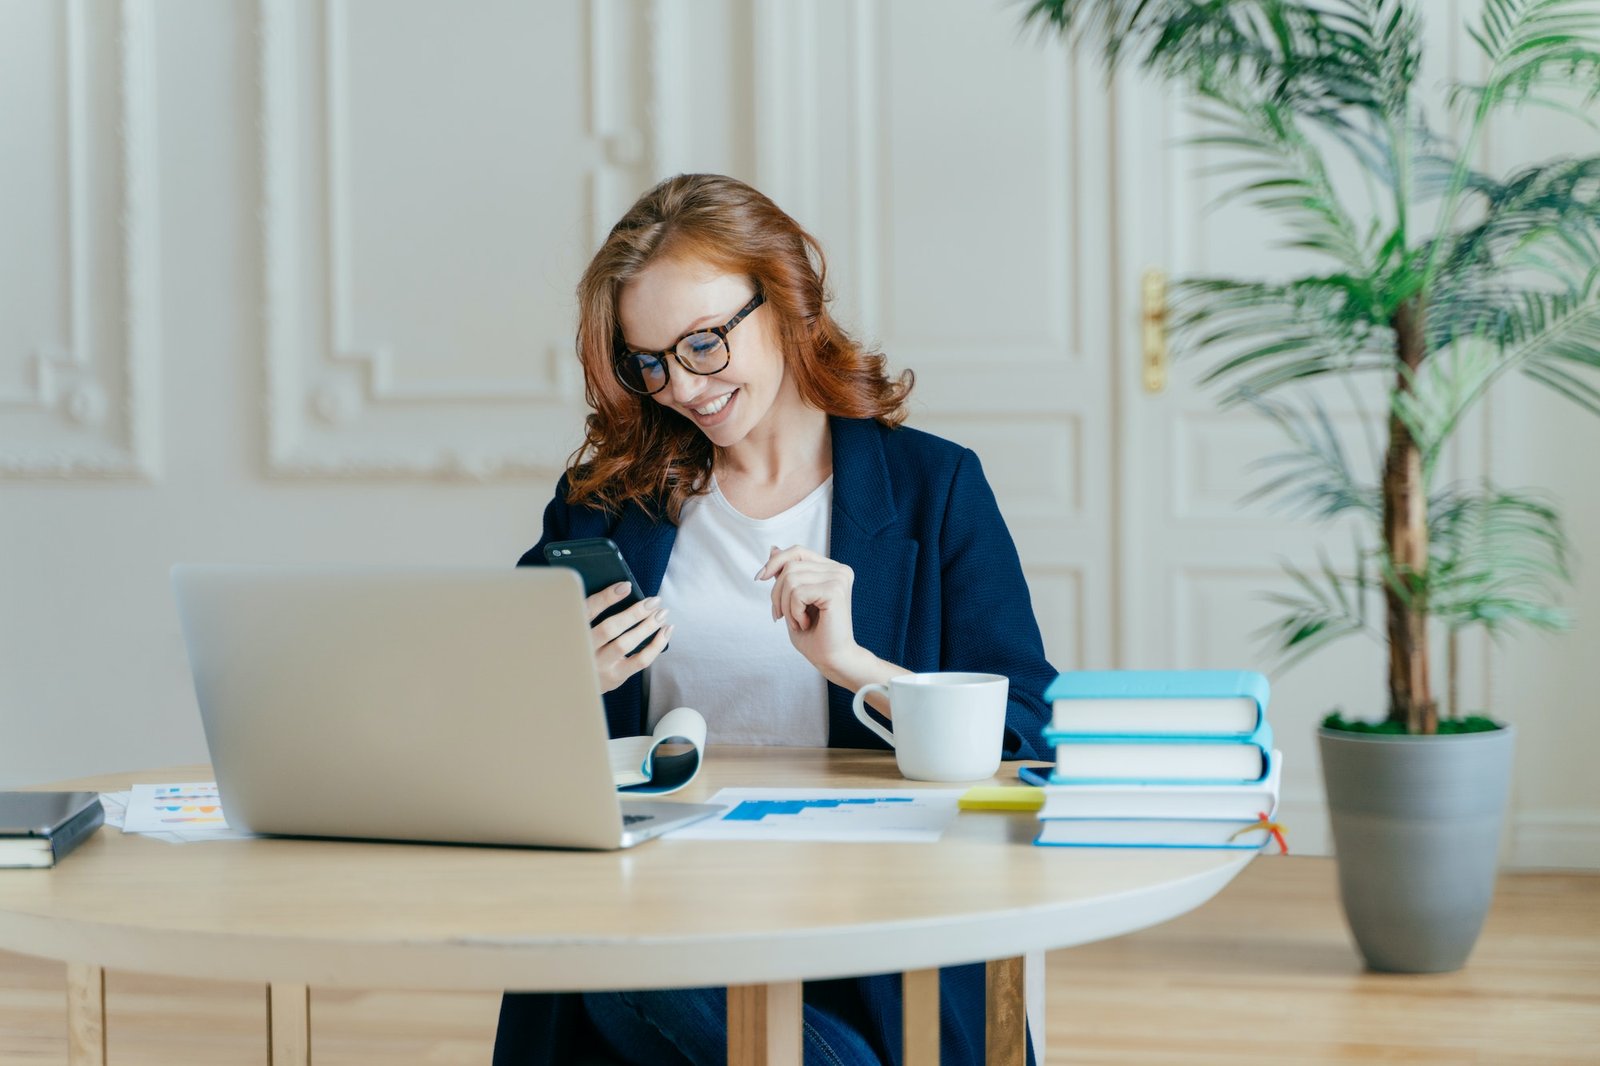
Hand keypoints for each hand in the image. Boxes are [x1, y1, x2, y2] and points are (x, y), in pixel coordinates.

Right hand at [585, 582, 672, 693]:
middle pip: (610, 629)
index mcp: (573, 631)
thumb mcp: (582, 627)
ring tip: (662, 614)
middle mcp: (584, 650)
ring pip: (625, 644)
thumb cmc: (585, 644)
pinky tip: (665, 631)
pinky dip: (656, 645)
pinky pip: (640, 661)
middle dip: (634, 613)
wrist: (575, 680)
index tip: (626, 586)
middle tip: (653, 601)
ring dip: (647, 627)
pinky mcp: (614, 677)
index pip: (588, 610)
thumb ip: (595, 612)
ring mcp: (599, 665)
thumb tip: (625, 590)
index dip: (607, 597)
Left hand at [756, 545, 860, 676]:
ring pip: (791, 579)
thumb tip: (773, 548)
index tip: (759, 578)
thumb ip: (786, 574)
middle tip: (781, 616)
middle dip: (777, 593)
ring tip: (798, 621)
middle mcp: (839, 570)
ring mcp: (839, 578)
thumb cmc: (814, 635)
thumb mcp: (792, 599)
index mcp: (831, 569)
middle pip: (790, 565)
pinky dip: (794, 612)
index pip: (797, 551)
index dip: (775, 562)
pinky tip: (805, 623)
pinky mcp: (835, 590)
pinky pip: (798, 593)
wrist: (832, 659)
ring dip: (786, 606)